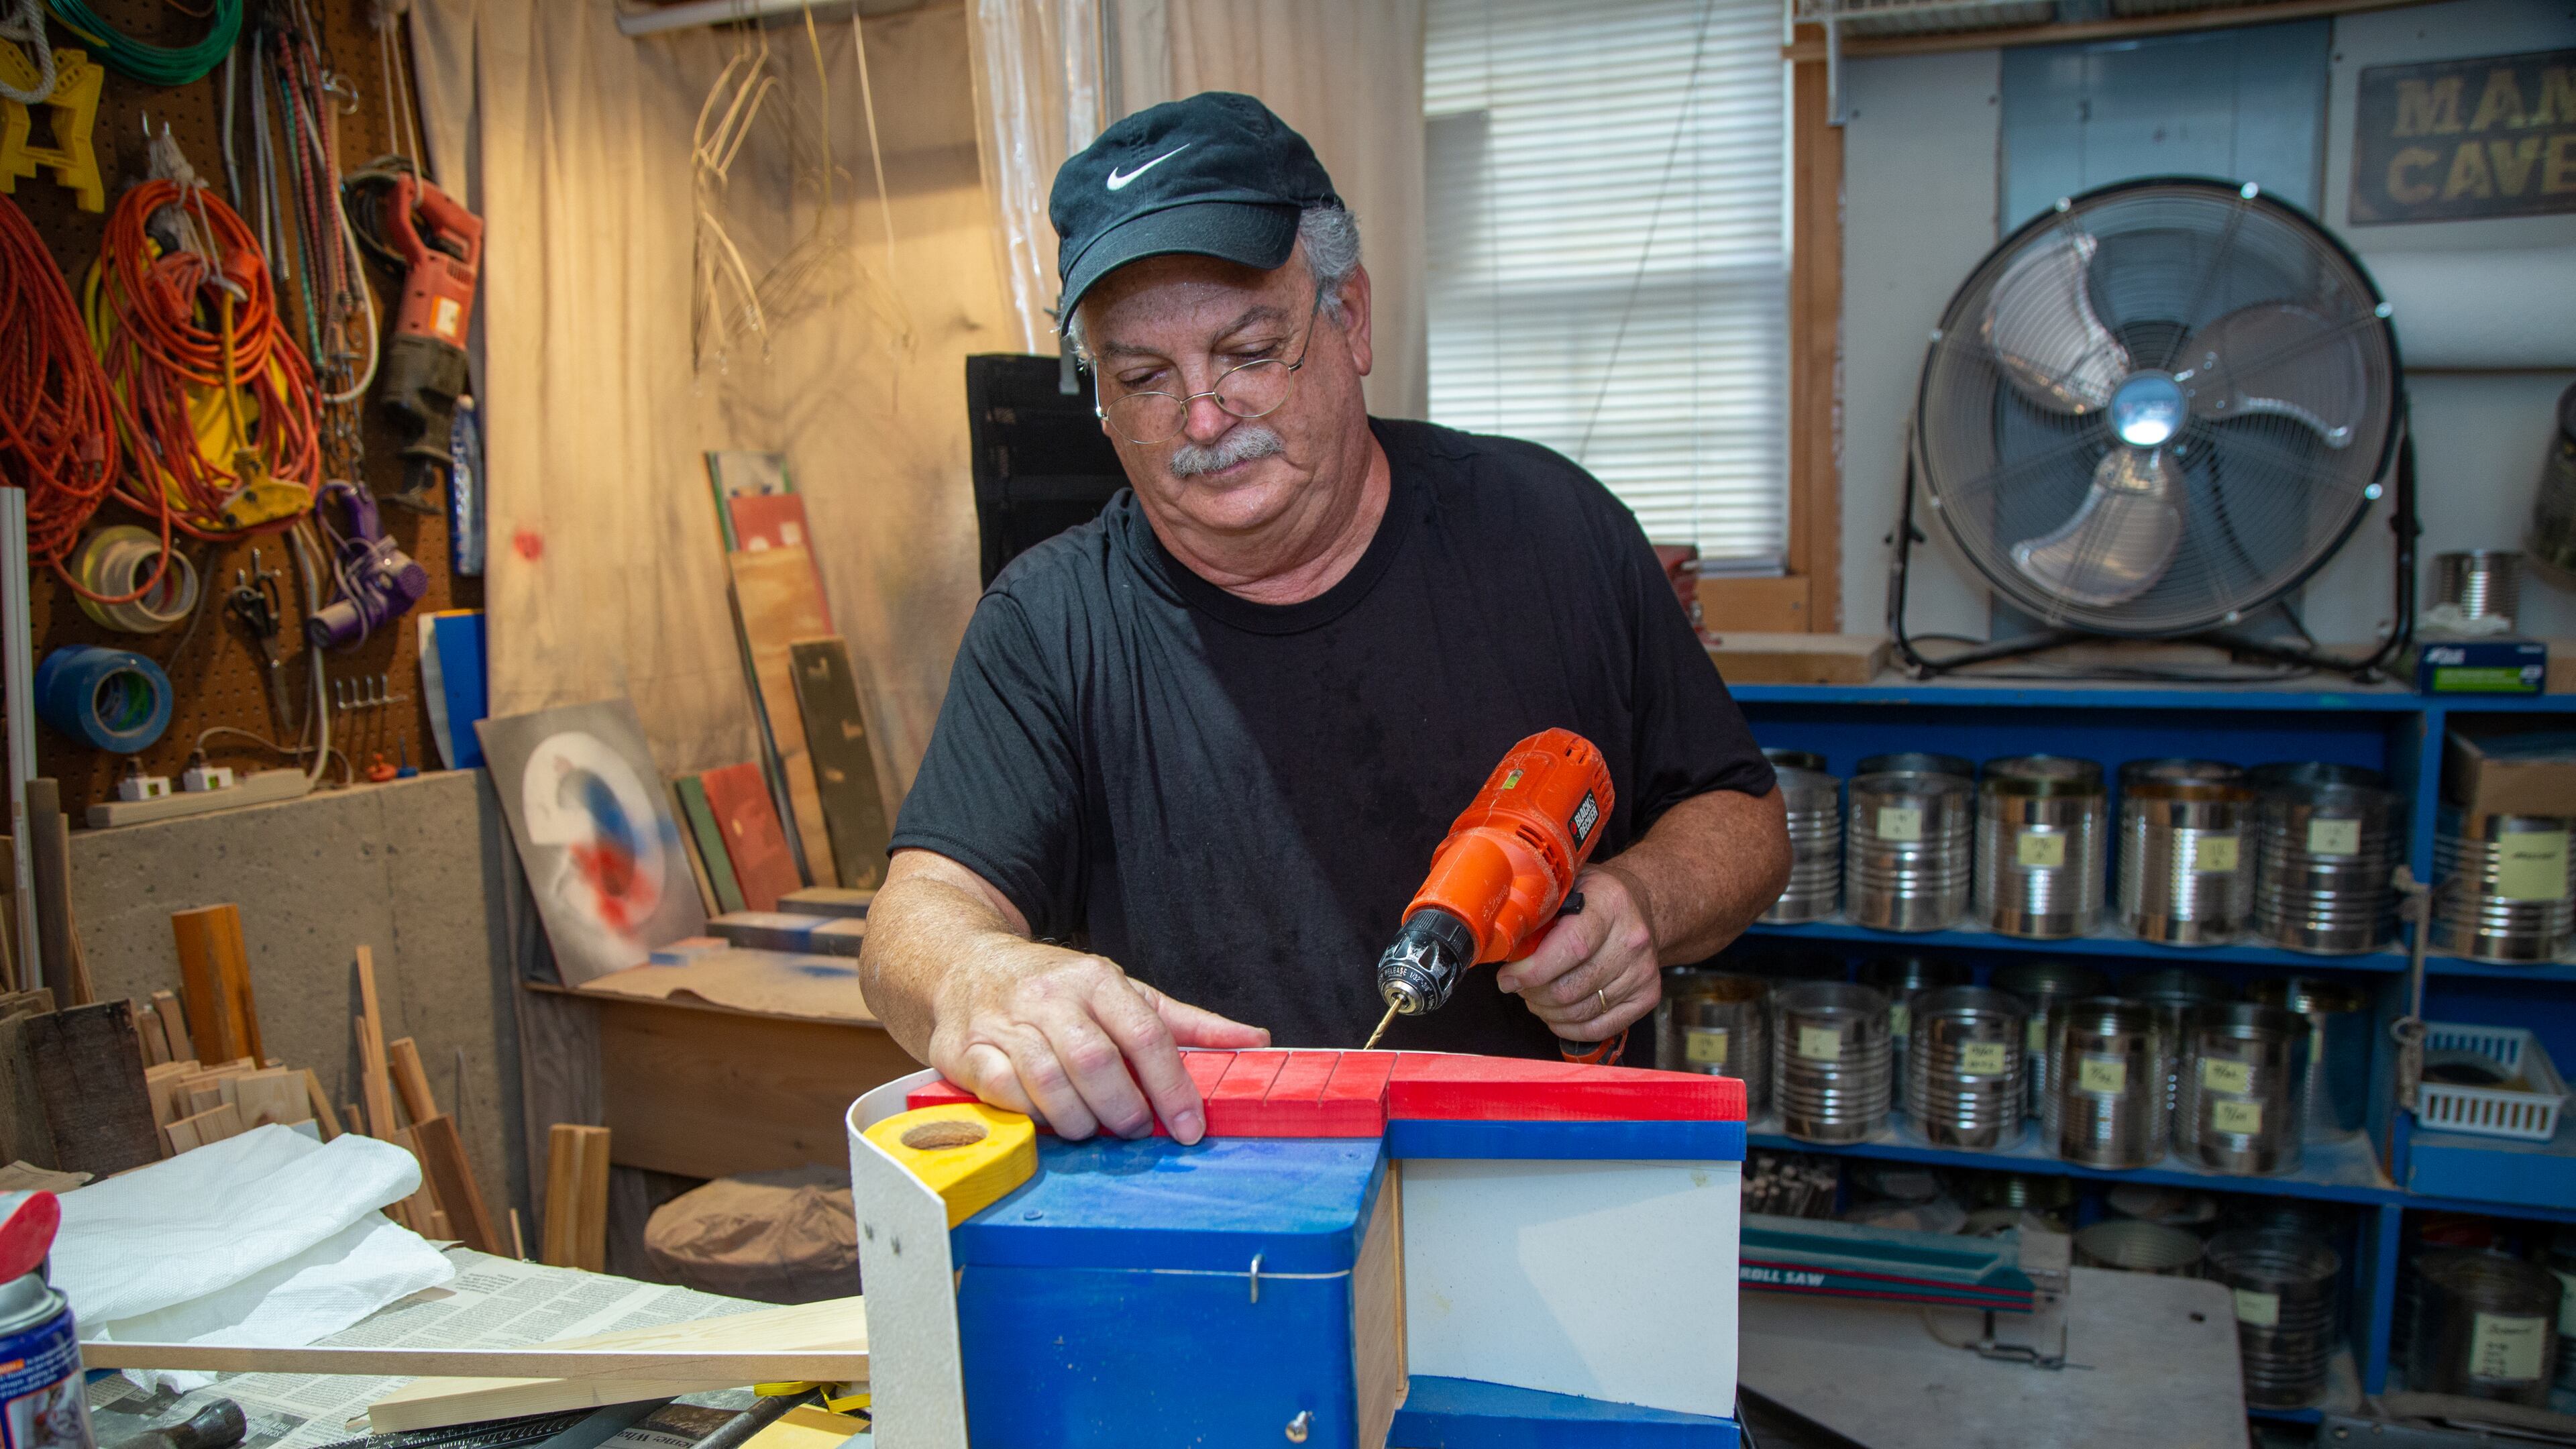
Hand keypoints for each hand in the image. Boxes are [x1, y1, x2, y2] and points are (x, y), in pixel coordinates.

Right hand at [927, 938, 1269, 1143]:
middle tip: (1134, 1130)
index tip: (1190, 1128)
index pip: (1146, 1035)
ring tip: (1091, 1128)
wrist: (965, 965)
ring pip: (1049, 1081)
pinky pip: (1004, 1093)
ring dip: (1079, 1119)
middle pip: (1098, 1062)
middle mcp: (1050, 996)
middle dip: (1124, 1109)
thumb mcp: (1124, 993)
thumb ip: (1185, 1023)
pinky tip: (1046, 1119)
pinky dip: (1032, 1116)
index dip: (1173, 1088)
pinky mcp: (966, 1050)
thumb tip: (1254, 1039)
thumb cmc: (1057, 989)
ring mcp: (1005, 1022)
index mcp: (1098, 980)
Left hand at [1492, 863, 1661, 1043]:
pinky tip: (1555, 1015)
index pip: (1570, 948)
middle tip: (1518, 987)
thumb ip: (1538, 911)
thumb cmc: (1593, 899)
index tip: (1508, 977)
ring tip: (1535, 998)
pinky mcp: (1648, 996)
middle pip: (1571, 988)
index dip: (1532, 971)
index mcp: (1609, 904)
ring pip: (1582, 1012)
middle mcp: (1632, 939)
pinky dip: (1569, 1028)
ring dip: (1547, 1011)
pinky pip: (1600, 1028)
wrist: (1639, 907)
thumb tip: (1501, 945)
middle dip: (1533, 994)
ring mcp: (1643, 971)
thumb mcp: (1566, 887)